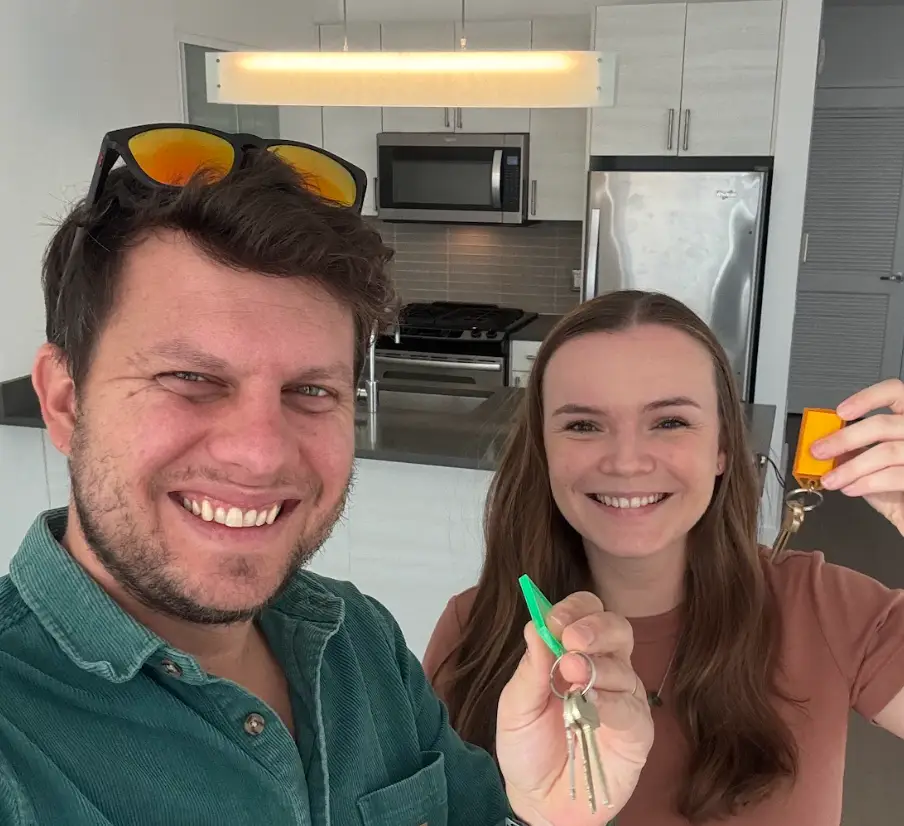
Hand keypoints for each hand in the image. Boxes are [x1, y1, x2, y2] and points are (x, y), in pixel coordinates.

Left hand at [495, 592, 652, 825]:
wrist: (539, 801)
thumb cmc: (528, 746)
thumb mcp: (516, 707)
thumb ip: (529, 669)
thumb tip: (535, 625)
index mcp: (572, 652)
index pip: (585, 613)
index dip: (573, 610)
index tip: (554, 619)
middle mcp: (604, 667)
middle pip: (615, 628)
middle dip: (595, 627)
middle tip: (571, 640)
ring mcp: (623, 697)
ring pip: (623, 666)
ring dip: (596, 666)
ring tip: (570, 676)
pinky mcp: (636, 732)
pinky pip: (631, 709)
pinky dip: (611, 704)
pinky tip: (591, 707)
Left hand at [814, 378, 903, 533]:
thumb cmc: (898, 486)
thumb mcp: (875, 464)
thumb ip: (857, 450)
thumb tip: (828, 444)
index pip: (895, 392)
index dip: (868, 397)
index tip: (840, 411)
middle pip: (882, 424)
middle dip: (843, 439)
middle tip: (819, 451)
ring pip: (886, 452)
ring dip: (850, 468)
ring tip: (831, 479)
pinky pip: (895, 476)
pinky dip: (867, 483)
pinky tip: (851, 488)